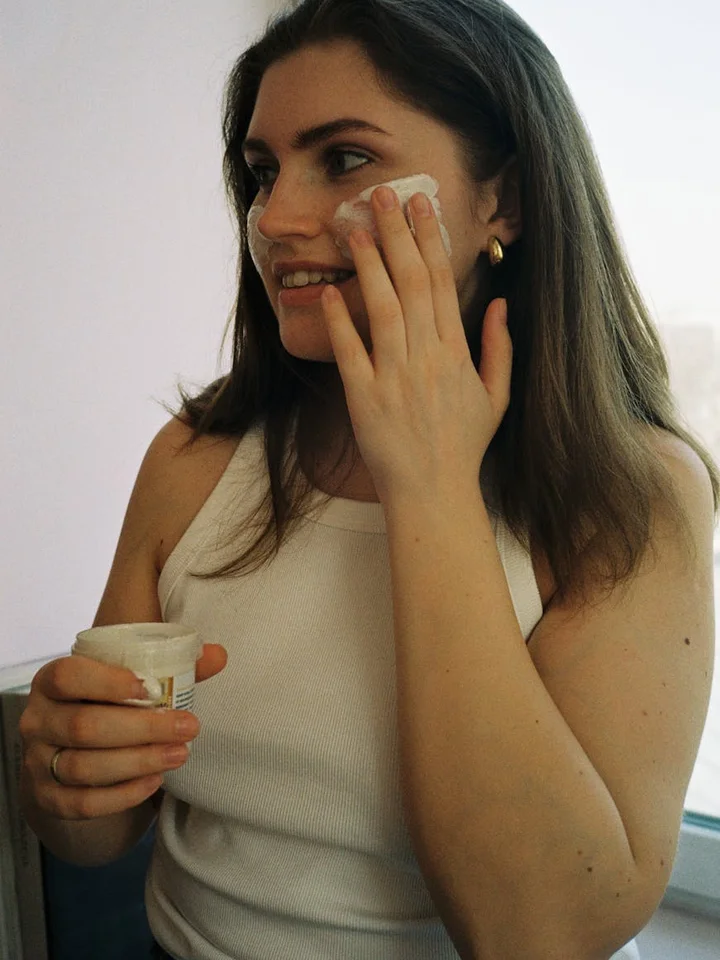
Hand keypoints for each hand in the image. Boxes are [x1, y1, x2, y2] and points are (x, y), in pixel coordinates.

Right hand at [18, 644, 226, 819]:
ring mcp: (37, 761)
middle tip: (188, 727)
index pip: (68, 676)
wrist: (67, 747)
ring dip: (138, 762)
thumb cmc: (105, 701)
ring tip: (180, 754)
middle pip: (84, 727)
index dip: (108, 683)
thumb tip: (218, 654)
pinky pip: (82, 803)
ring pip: (84, 767)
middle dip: (143, 729)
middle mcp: (37, 720)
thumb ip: (173, 663)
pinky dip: (121, 796)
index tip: (152, 689)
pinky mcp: (47, 798)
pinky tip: (154, 782)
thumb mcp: (130, 676)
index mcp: (52, 680)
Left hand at [320, 186, 511, 504]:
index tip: (419, 206)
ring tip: (355, 227)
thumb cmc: (463, 446)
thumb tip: (500, 303)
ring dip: (369, 265)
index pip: (441, 283)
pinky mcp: (364, 398)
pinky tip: (329, 291)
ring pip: (382, 308)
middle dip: (397, 234)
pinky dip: (340, 321)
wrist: (433, 493)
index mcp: (456, 353)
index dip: (429, 240)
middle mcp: (426, 358)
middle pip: (411, 284)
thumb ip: (499, 348)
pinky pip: (350, 352)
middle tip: (381, 194)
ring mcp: (394, 377)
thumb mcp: (495, 398)